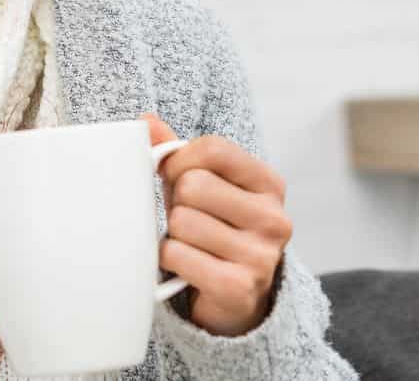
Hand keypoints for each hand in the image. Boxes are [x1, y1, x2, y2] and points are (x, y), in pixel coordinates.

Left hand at [143, 112, 293, 336]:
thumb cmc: (216, 229)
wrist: (237, 298)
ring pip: (181, 221)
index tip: (176, 176)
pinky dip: (169, 259)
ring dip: (173, 234)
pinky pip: (177, 255)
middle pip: (193, 185)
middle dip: (176, 202)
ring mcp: (261, 255)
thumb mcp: (204, 186)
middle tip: (188, 218)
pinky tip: (186, 265)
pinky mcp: (238, 287)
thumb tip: (145, 121)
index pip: (213, 148)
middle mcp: (274, 218)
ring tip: (190, 244)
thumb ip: (178, 153)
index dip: (180, 160)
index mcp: (269, 184)